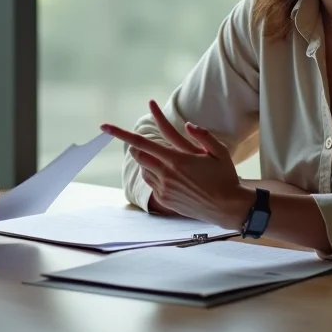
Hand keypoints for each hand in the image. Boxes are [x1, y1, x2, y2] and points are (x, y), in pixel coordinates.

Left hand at [102, 100, 245, 227]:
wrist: (227, 208)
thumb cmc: (224, 177)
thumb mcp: (219, 152)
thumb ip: (202, 136)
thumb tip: (187, 124)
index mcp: (177, 160)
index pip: (142, 143)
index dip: (121, 134)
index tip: (104, 126)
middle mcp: (167, 174)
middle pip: (138, 155)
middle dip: (136, 147)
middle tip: (144, 143)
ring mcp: (164, 189)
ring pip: (143, 169)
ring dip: (147, 162)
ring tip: (167, 162)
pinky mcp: (165, 199)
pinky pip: (151, 182)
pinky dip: (154, 175)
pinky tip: (172, 176)